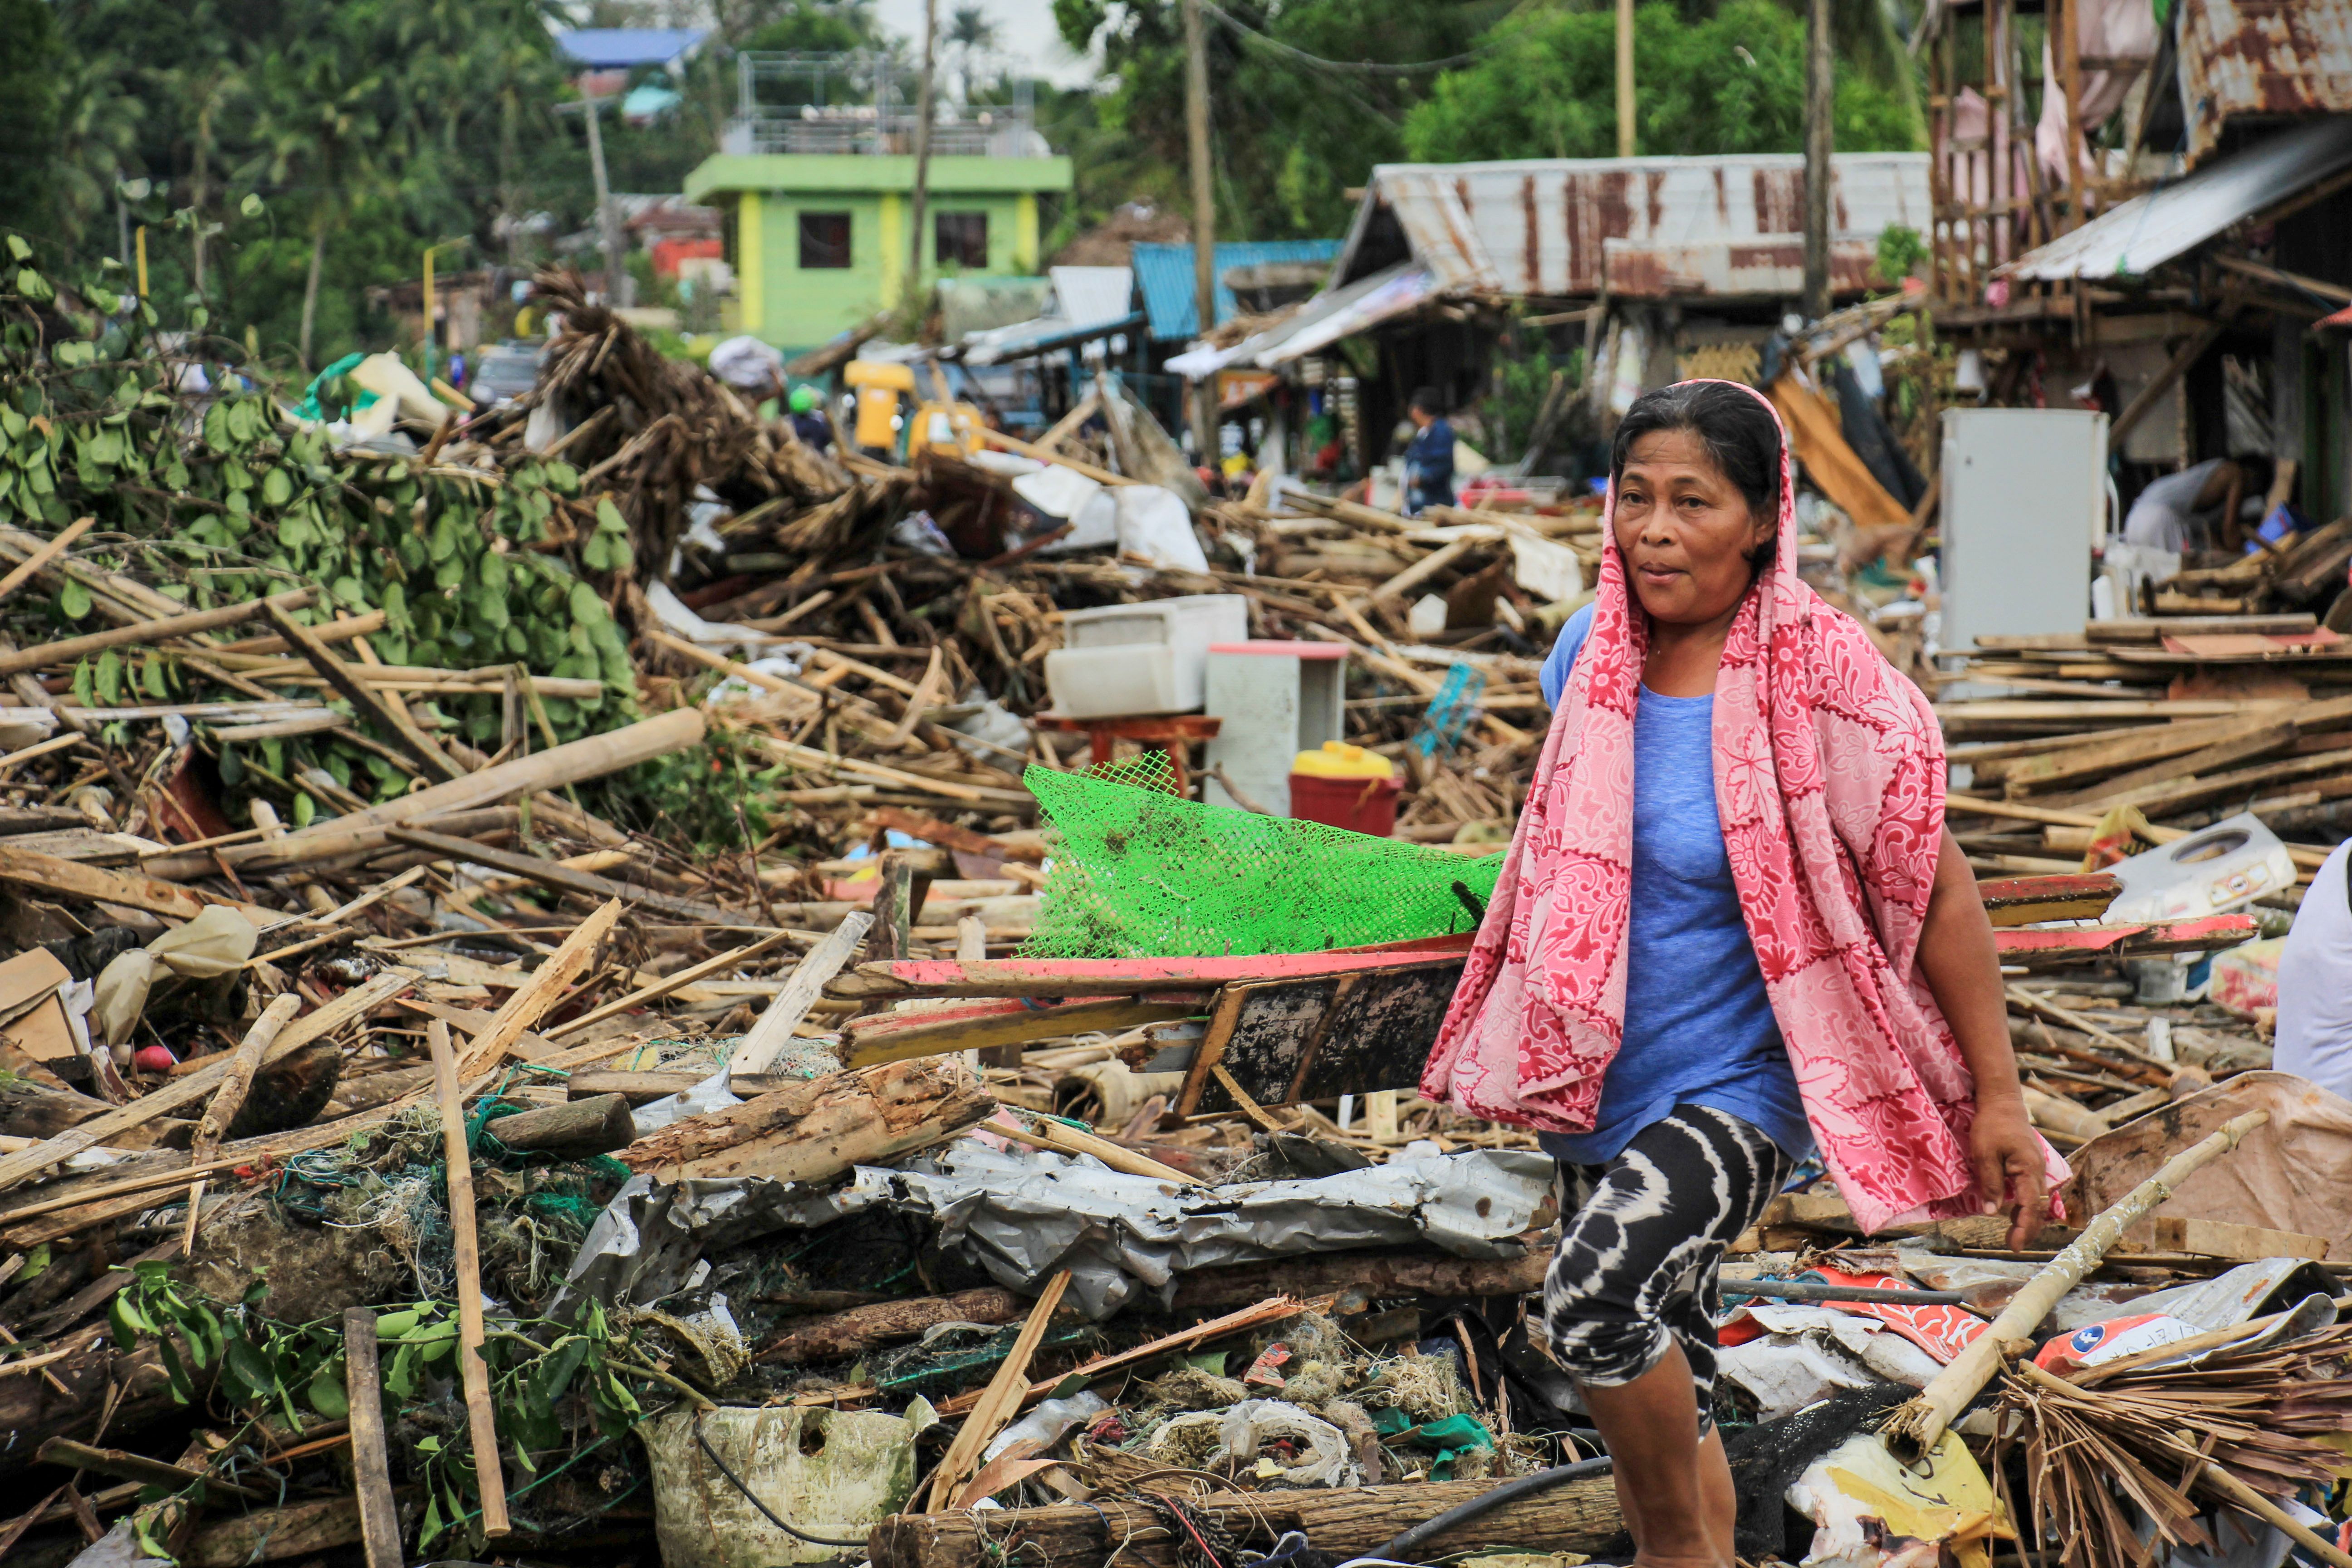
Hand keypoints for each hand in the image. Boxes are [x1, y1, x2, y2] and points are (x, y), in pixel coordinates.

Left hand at [1969, 1097, 2048, 1248]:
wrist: (2002, 1102)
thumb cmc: (1991, 1125)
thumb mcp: (1984, 1154)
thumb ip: (1990, 1183)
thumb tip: (1992, 1212)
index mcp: (2029, 1170)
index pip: (2030, 1206)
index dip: (2023, 1228)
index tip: (2014, 1245)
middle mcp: (2038, 1172)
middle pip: (2038, 1208)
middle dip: (2027, 1229)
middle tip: (2013, 1245)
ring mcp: (2037, 1168)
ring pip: (2037, 1200)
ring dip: (2027, 1218)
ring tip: (2013, 1235)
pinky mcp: (2031, 1165)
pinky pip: (2033, 1191)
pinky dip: (2026, 1205)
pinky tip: (2013, 1213)